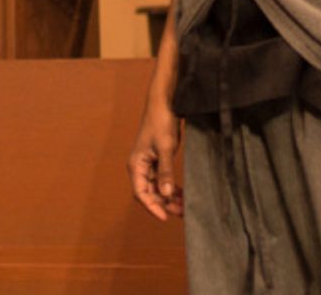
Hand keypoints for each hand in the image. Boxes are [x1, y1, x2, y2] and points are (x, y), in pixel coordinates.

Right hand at [128, 99, 183, 219]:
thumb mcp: (165, 148)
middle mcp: (140, 166)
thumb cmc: (161, 123)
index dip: (152, 207)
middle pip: (149, 193)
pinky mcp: (157, 160)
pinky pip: (162, 180)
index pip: (140, 193)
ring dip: (168, 197)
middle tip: (181, 212)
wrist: (164, 104)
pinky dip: (171, 188)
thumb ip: (166, 172)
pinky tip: (181, 194)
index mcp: (136, 164)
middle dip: (163, 204)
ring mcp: (148, 164)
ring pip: (157, 188)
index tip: (166, 217)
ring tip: (184, 206)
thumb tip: (165, 194)